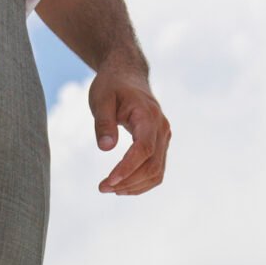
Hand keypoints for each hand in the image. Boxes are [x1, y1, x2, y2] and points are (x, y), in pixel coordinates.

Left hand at [89, 58, 169, 194]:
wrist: (127, 76)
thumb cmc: (112, 86)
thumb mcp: (101, 99)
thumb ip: (103, 122)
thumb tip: (106, 148)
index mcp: (149, 116)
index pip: (144, 149)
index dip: (127, 169)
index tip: (108, 181)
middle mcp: (162, 128)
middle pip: (152, 165)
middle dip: (128, 181)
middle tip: (101, 188)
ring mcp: (164, 137)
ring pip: (157, 172)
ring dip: (134, 185)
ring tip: (109, 188)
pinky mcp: (160, 144)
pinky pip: (156, 169)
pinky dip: (141, 182)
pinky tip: (122, 186)